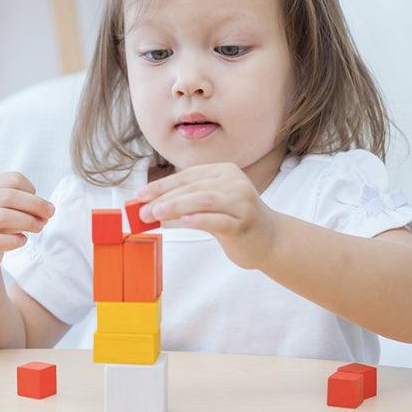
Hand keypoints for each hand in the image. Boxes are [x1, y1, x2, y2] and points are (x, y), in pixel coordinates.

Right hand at [0, 171, 54, 275]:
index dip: (32, 190)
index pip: (14, 179)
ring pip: (2, 217)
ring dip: (27, 222)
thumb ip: (27, 205)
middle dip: (35, 205)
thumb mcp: (9, 208)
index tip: (39, 204)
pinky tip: (23, 240)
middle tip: (49, 215)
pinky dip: (14, 240)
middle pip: (9, 196)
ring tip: (39, 228)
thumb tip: (48, 211)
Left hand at [136, 162, 277, 269]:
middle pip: (193, 187)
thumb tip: (150, 209)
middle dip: (164, 198)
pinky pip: (218, 220)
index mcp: (225, 171)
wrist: (271, 240)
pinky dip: (198, 219)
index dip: (161, 185)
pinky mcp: (244, 223)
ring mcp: (242, 202)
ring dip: (176, 207)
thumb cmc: (235, 221)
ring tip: (155, 215)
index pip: (187, 175)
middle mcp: (235, 183)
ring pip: (203, 200)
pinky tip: (182, 222)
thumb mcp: (211, 207)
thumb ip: (185, 204)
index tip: (140, 195)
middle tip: (143, 210)